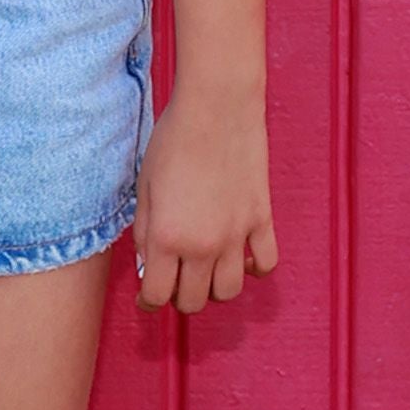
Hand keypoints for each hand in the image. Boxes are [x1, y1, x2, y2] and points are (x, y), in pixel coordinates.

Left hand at [135, 96, 276, 311]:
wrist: (217, 106)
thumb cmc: (173, 139)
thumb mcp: (144, 186)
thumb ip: (143, 231)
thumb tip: (148, 263)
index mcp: (166, 237)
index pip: (157, 296)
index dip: (149, 301)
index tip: (149, 295)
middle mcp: (202, 245)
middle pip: (192, 302)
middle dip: (179, 297)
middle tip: (175, 280)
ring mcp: (236, 235)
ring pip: (229, 292)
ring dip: (214, 288)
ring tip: (206, 271)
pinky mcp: (261, 218)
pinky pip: (266, 263)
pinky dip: (255, 269)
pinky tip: (243, 257)